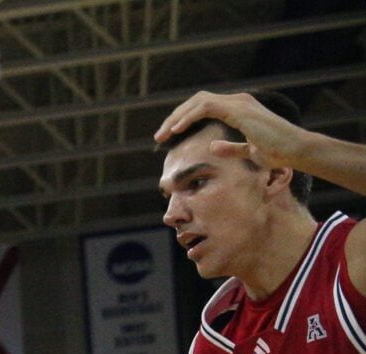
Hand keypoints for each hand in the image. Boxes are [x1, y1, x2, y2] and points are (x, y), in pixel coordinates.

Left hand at [155, 91, 310, 166]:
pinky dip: (188, 117)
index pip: (204, 107)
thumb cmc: (276, 153)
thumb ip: (231, 148)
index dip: (183, 120)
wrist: (293, 150)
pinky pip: (206, 107)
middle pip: (197, 101)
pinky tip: (176, 131)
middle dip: (175, 117)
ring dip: (176, 118)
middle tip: (159, 137)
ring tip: (162, 135)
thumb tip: (212, 146)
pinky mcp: (238, 109)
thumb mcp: (248, 151)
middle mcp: (237, 101)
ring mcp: (238, 102)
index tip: (167, 138)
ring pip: (198, 102)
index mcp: (238, 109)